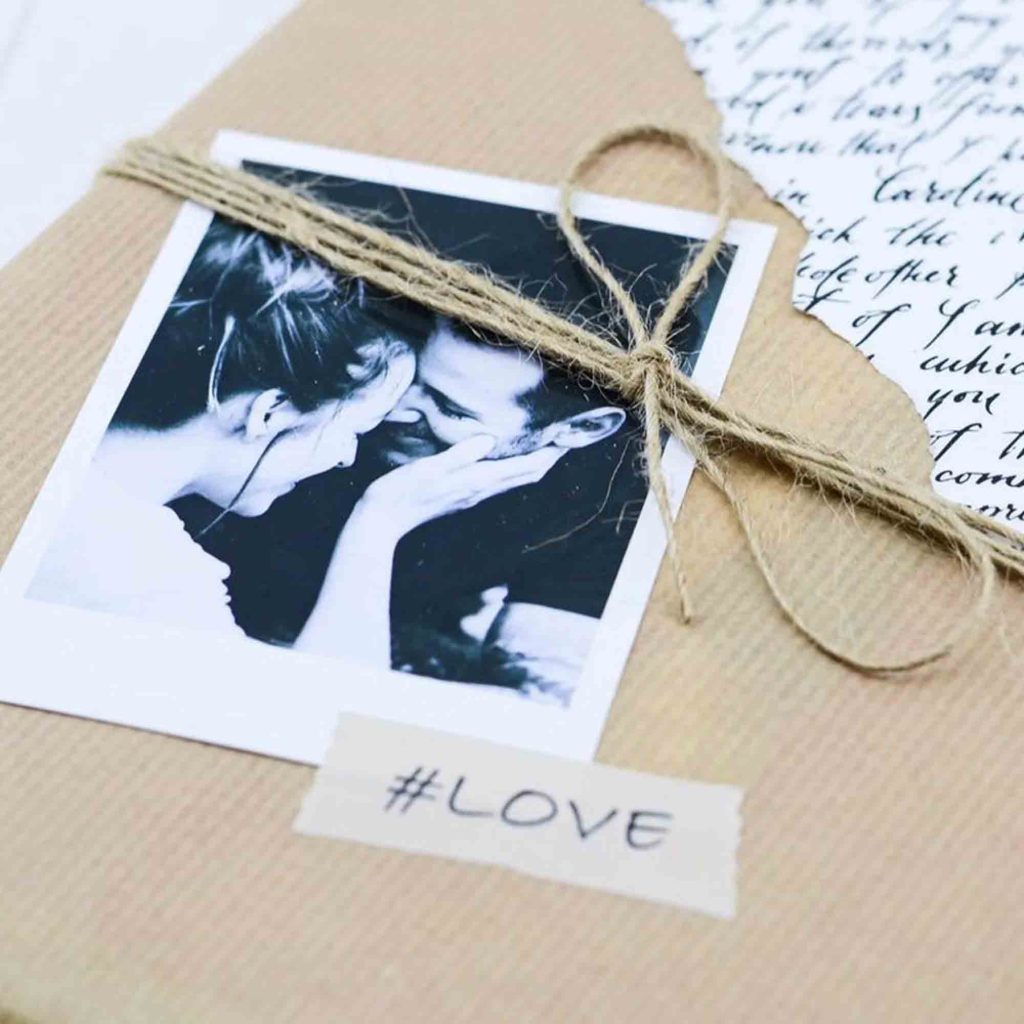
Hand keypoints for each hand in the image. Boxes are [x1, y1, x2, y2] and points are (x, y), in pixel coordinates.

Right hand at [356, 435, 565, 537]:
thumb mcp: (428, 467)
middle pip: (526, 476)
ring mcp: (471, 496)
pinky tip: (509, 459)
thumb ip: (459, 454)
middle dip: (548, 458)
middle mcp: (480, 491)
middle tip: (564, 438)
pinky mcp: (461, 497)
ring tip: (545, 445)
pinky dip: (513, 469)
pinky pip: (499, 482)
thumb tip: (488, 439)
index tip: (566, 438)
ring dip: (533, 464)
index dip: (548, 454)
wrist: (381, 522)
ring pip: (514, 480)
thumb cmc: (400, 492)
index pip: (524, 468)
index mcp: (476, 481)